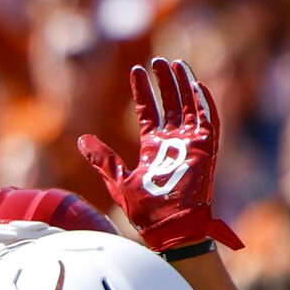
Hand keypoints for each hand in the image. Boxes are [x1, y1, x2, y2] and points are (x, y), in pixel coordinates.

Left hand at [75, 57, 244, 252]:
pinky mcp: (206, 151)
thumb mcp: (118, 180)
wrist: (169, 229)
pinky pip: (208, 122)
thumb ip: (102, 158)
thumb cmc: (146, 211)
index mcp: (153, 148)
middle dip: (164, 83)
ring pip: (188, 107)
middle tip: (158, 60)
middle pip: (169, 105)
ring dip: (183, 86)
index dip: (143, 92)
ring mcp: (191, 146)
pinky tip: (196, 84)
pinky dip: (204, 104)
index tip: (136, 71)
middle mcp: (173, 143)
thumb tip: (81, 138)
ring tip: (174, 63)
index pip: (147, 112)